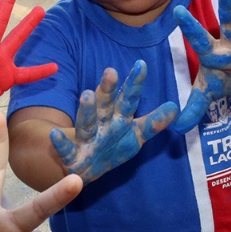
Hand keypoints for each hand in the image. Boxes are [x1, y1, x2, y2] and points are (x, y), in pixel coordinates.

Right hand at [49, 61, 177, 183]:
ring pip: (86, 122)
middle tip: (111, 72)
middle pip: (106, 103)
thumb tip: (175, 106)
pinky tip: (54, 135)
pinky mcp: (71, 154)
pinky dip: (60, 142)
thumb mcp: (136, 135)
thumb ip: (153, 122)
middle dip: (108, 89)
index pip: (128, 97)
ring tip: (87, 95)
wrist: (84, 167)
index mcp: (118, 116)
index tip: (142, 64)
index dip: (134, 83)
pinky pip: (65, 148)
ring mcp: (86, 137)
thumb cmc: (112, 146)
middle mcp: (101, 122)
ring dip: (87, 109)